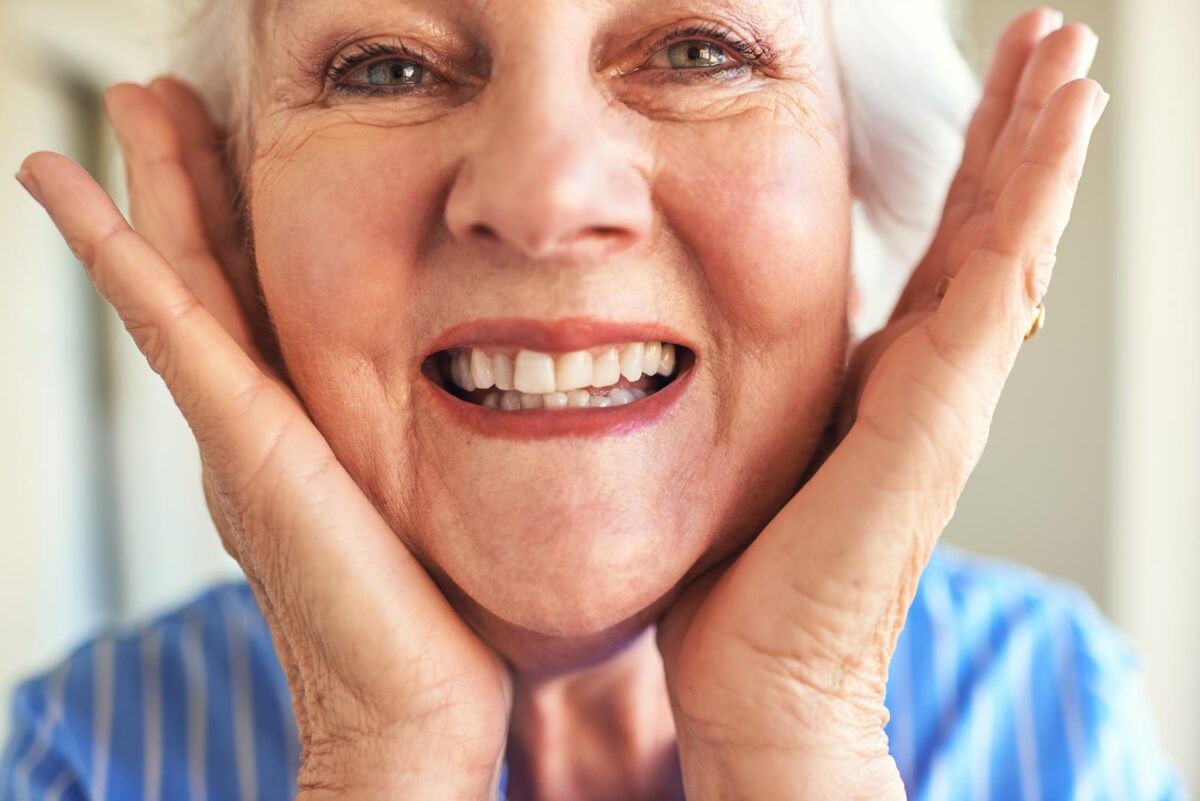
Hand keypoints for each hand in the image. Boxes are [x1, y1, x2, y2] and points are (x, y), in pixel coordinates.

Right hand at [16, 80, 511, 800]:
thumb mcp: (430, 502)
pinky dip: (122, 258)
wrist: (414, 712)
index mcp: (299, 432)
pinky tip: (80, 196)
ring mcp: (240, 435)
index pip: (257, 301)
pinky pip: (174, 330)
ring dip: (152, 193)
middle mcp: (254, 425)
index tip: (229, 141)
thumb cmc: (438, 623)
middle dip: (183, 182)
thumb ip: (421, 445)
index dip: (234, 220)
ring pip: (184, 284)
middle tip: (157, 95)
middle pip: (208, 275)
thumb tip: (485, 398)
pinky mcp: (247, 451)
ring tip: (126, 109)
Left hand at [655, 12, 1106, 799]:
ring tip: (1072, 52)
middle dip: (1018, 128)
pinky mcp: (937, 413)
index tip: (986, 81)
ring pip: (1010, 237)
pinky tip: (1063, 123)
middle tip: (1051, 37)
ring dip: (1041, 139)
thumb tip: (684, 335)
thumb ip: (749, 389)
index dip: (969, 166)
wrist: (759, 682)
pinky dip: (1035, 194)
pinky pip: (997, 278)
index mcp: (879, 381)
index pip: (939, 248)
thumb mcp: (737, 449)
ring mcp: (943, 396)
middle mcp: (925, 380)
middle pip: (988, 227)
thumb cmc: (733, 581)